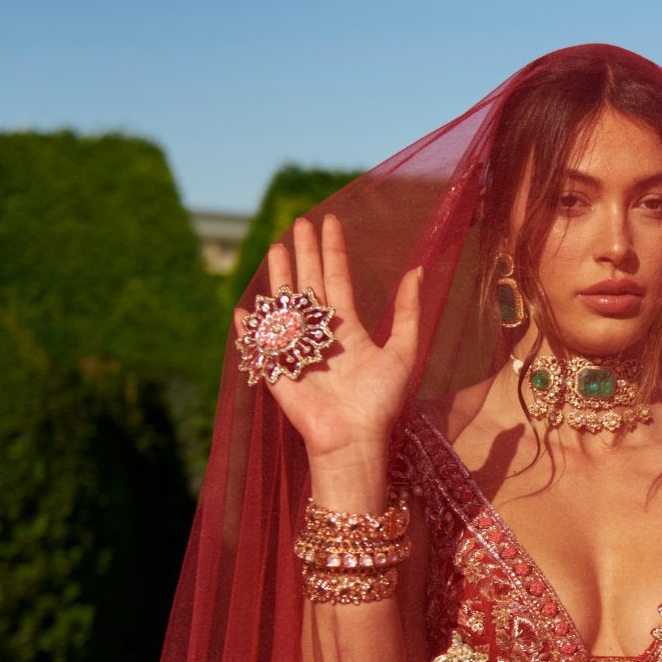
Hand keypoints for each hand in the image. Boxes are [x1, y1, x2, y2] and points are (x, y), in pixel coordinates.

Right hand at [233, 214, 420, 471]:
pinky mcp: (278, 370)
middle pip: (310, 284)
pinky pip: (260, 345)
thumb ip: (408, 312)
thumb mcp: (404, 352)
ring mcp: (298, 350)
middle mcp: (322, 335)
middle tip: (299, 223)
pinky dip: (250, 329)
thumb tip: (418, 271)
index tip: (329, 222)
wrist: (354, 439)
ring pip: (286, 304)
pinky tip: (243, 310)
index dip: (333, 251)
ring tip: (276, 246)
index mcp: (349, 329)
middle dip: (304, 254)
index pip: (338, 279)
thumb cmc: (381, 401)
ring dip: (280, 277)